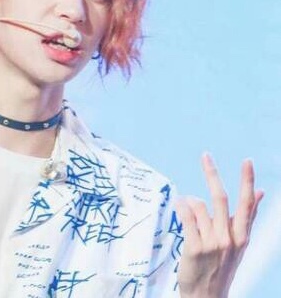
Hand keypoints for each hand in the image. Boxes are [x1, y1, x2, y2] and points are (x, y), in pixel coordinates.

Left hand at [176, 153, 263, 297]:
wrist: (207, 296)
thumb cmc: (222, 264)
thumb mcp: (239, 243)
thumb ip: (247, 217)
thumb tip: (261, 192)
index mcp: (241, 235)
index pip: (247, 203)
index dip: (247, 181)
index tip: (247, 161)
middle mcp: (229, 238)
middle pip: (221, 198)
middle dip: (212, 174)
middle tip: (205, 155)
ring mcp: (212, 243)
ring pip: (199, 205)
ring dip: (189, 200)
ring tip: (186, 205)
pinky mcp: (195, 248)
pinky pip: (186, 216)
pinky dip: (181, 205)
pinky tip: (178, 203)